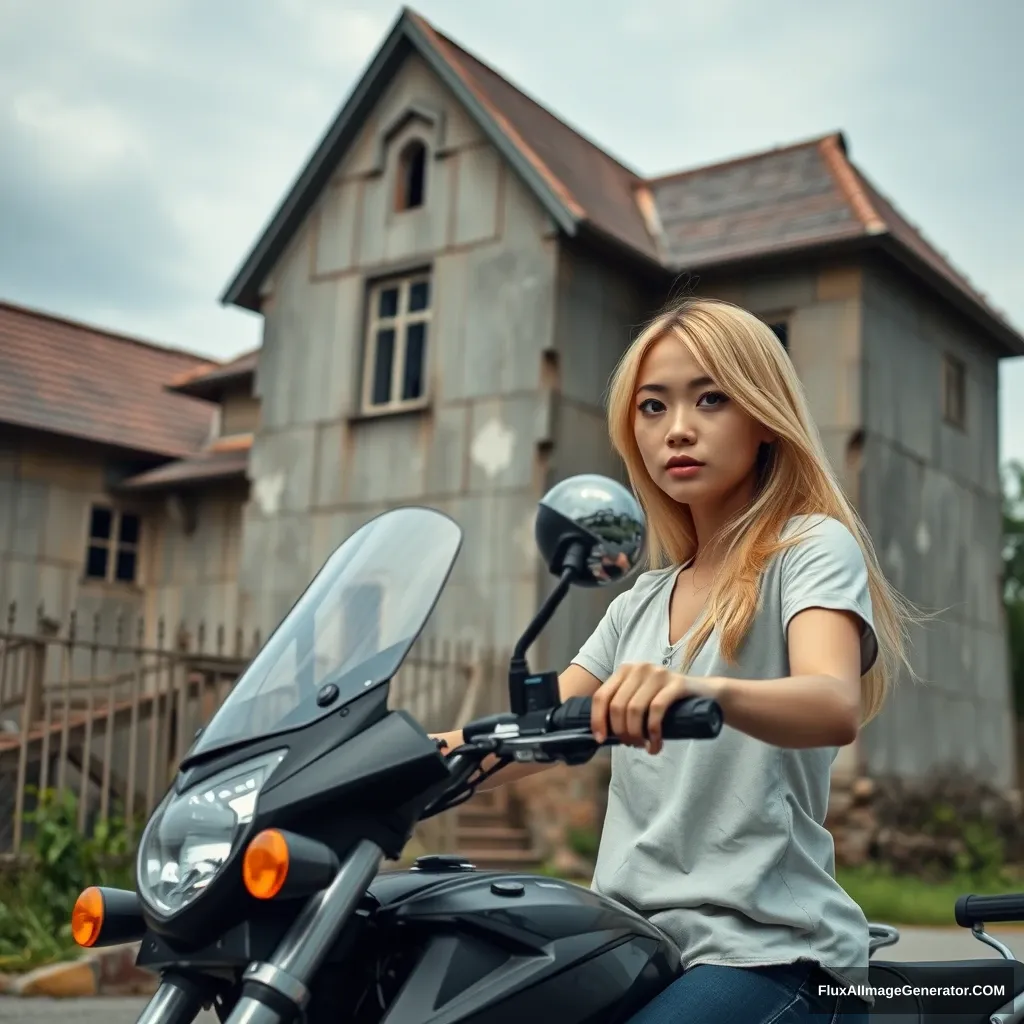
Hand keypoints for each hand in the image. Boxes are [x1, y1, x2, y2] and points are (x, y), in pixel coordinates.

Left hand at [591, 664, 721, 753]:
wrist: (706, 693)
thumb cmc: (668, 702)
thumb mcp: (641, 700)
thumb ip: (623, 709)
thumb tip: (602, 734)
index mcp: (625, 671)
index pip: (601, 696)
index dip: (597, 720)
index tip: (601, 740)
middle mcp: (639, 668)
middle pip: (617, 706)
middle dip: (621, 732)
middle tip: (631, 745)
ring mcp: (658, 673)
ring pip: (634, 709)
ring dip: (636, 734)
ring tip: (644, 746)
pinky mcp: (676, 683)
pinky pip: (656, 709)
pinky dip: (653, 731)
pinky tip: (656, 743)